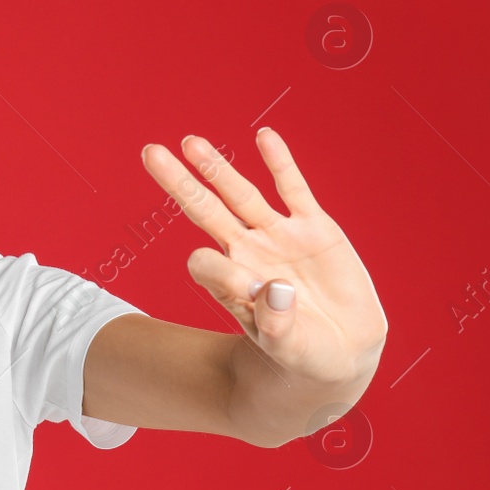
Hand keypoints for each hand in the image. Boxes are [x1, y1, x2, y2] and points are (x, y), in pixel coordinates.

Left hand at [139, 127, 386, 387]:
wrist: (339, 352)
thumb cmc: (300, 353)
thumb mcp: (285, 345)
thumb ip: (274, 321)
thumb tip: (273, 287)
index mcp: (231, 282)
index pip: (205, 263)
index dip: (218, 272)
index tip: (247, 291)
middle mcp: (247, 252)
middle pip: (205, 209)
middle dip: (178, 182)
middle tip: (150, 153)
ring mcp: (279, 236)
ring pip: (241, 194)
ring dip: (217, 168)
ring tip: (191, 142)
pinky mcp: (315, 229)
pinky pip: (294, 190)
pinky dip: (280, 163)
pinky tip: (264, 137)